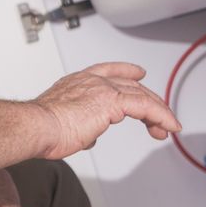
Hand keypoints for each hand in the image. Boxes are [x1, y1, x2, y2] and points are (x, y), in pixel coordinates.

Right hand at [31, 62, 179, 158]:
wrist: (37, 126)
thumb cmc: (41, 128)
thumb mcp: (63, 124)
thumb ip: (81, 126)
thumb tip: (89, 135)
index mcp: (78, 81)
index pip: (108, 71)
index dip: (126, 71)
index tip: (138, 72)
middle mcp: (92, 81)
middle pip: (131, 84)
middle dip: (148, 99)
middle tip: (159, 115)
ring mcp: (103, 89)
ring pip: (142, 95)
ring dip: (158, 112)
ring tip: (167, 125)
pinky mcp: (113, 102)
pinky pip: (146, 107)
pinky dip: (161, 117)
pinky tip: (168, 126)